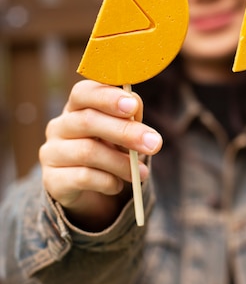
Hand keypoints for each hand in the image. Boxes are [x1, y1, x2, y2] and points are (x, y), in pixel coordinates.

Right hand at [39, 80, 161, 228]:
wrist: (87, 191)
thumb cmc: (108, 150)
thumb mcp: (121, 132)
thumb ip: (128, 116)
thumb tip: (135, 104)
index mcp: (76, 107)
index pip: (83, 92)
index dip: (108, 97)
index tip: (133, 106)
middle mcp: (59, 127)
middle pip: (88, 121)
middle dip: (125, 132)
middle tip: (154, 143)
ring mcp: (52, 153)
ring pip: (88, 151)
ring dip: (122, 163)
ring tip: (143, 173)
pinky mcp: (53, 180)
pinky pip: (83, 177)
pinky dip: (108, 181)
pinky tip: (118, 185)